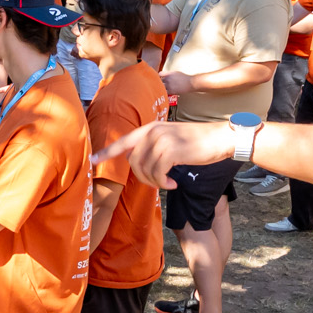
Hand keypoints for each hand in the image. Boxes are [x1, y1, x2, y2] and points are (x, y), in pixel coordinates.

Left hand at [90, 121, 243, 189]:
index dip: (106, 152)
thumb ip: (153, 145)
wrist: (221, 138)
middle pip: (133, 162)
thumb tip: (136, 160)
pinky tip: (174, 184)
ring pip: (145, 170)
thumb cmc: (198, 142)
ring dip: (155, 182)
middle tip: (159, 183)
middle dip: (143, 177)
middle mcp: (152, 132)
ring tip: (168, 183)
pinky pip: (157, 174)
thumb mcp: (171, 138)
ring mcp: (161, 140)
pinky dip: (164, 183)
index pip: (123, 141)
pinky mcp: (170, 151)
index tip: (92, 161)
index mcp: (150, 128)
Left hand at [160, 69, 196, 95]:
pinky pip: (164, 92)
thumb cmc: (184, 78)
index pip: (160, 74)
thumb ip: (169, 74)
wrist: (190, 83)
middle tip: (160, 84)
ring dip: (161, 88)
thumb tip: (163, 76)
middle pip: (159, 81)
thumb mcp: (176, 73)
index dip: (159, 76)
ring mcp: (169, 85)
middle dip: (159, 82)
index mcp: (169, 74)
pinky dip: (163, 92)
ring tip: (161, 89)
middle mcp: (168, 79)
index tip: (159, 78)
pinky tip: (164, 92)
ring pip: (161, 87)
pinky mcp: (171, 91)